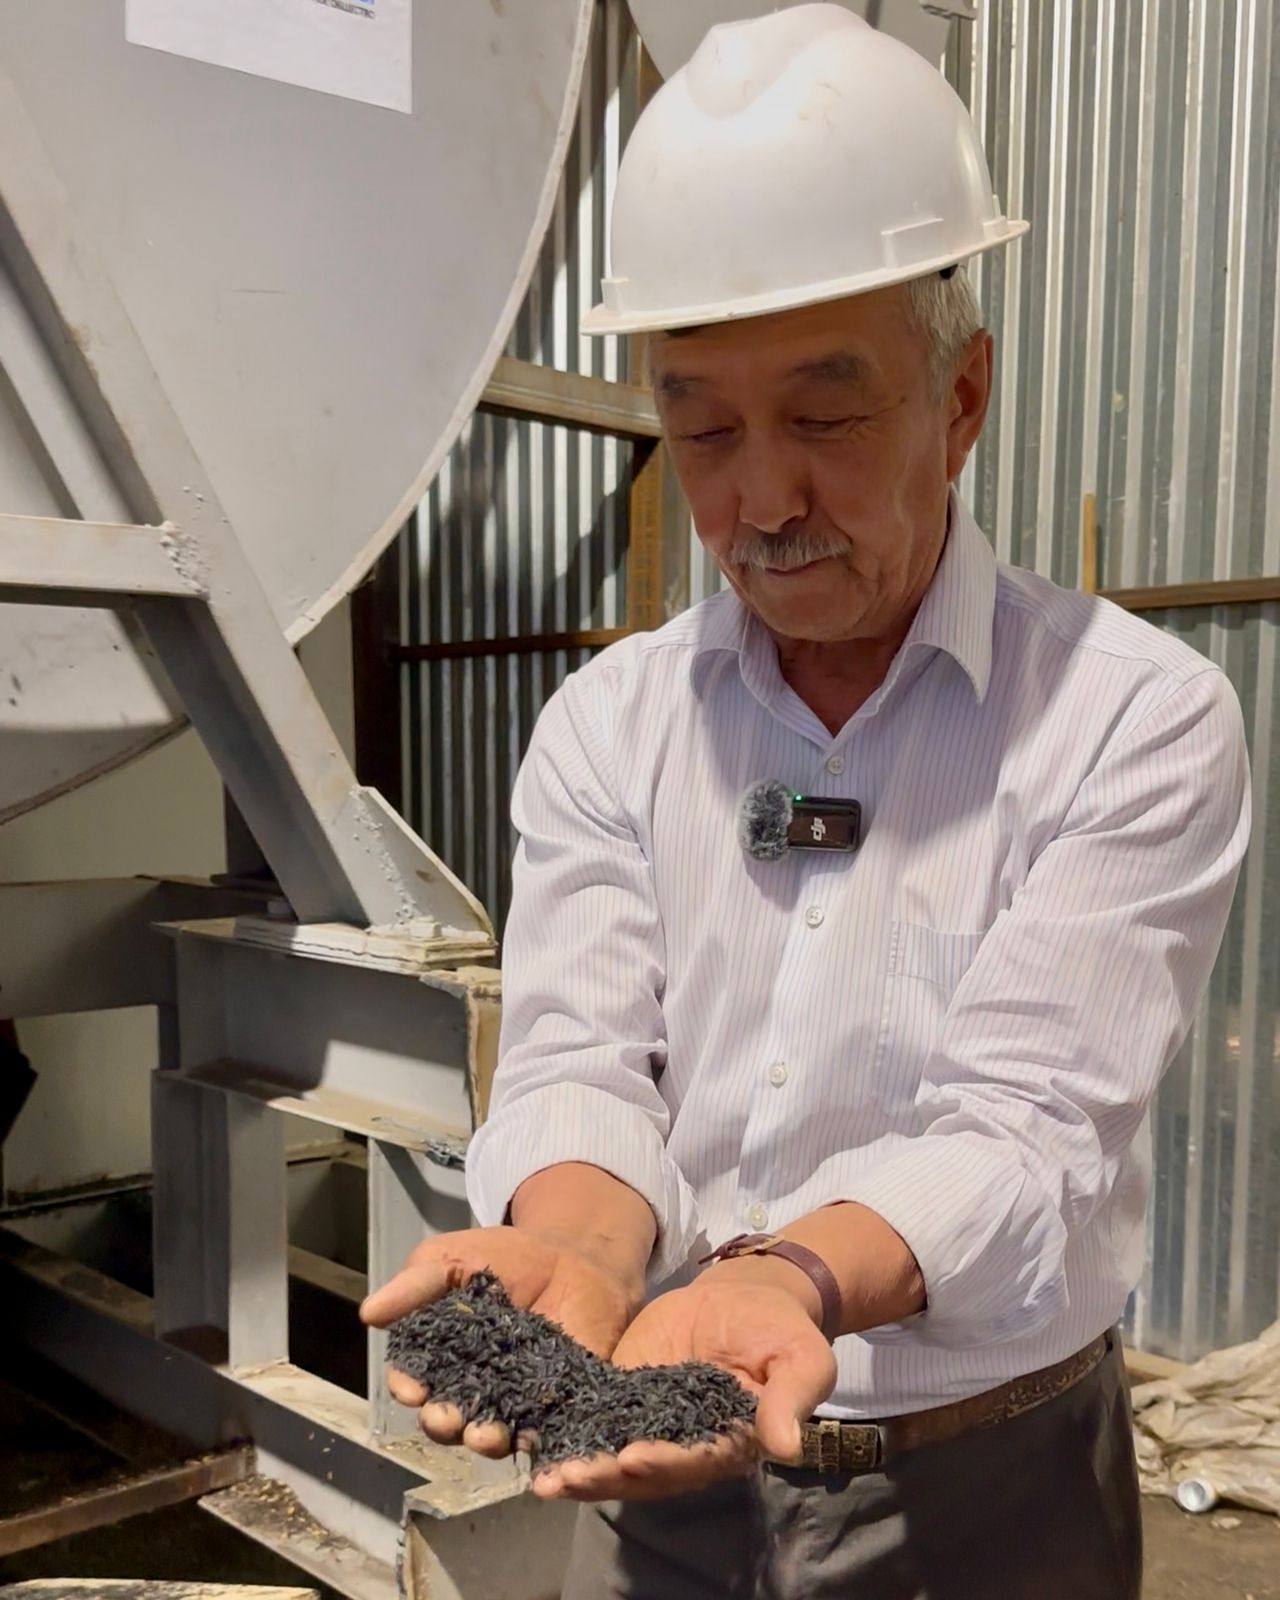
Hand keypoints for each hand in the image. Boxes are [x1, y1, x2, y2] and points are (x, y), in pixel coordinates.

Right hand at [360, 1223, 639, 1457]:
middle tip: (451, 1420)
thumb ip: (416, 1283)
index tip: (412, 1389)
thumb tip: (369, 1312)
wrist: (574, 1256)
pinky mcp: (558, 1409)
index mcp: (440, 1358)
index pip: (415, 1382)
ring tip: (492, 1436)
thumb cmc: (506, 1258)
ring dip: (488, 1442)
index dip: (409, 1387)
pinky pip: (548, 1438)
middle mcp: (472, 1390)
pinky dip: (543, 1451)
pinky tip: (540, 1453)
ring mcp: (516, 1404)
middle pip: (450, 1420)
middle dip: (445, 1424)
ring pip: (495, 1436)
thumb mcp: (455, 1258)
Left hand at [533, 1258, 836, 1502]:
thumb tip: (787, 1444)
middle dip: (605, 1476)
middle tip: (567, 1477)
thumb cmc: (779, 1328)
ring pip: (611, 1456)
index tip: (633, 1457)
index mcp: (729, 1442)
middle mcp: (685, 1446)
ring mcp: (650, 1424)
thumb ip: (793, 1396)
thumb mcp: (801, 1356)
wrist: (745, 1297)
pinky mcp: (624, 1395)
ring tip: (543, 1476)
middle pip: (643, 1471)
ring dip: (579, 1469)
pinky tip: (535, 1437)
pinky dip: (566, 1431)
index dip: (665, 1462)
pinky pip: (594, 1419)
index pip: (695, 1461)